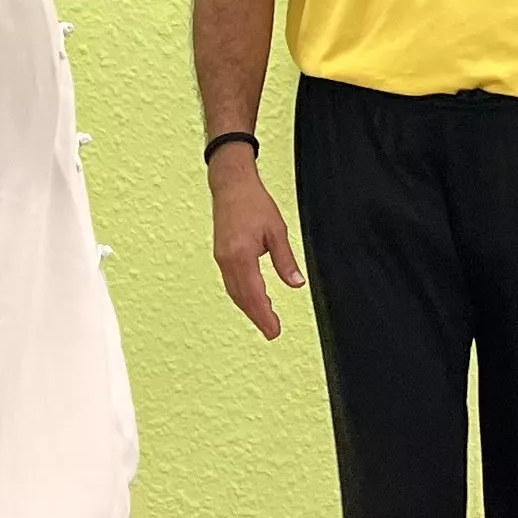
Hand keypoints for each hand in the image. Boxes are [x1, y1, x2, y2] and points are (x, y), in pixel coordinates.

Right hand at [210, 150, 303, 338]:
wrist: (231, 185)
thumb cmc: (254, 203)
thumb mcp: (277, 230)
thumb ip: (285, 260)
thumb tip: (296, 284)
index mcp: (241, 256)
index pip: (254, 294)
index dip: (264, 315)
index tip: (274, 330)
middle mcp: (228, 260)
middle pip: (242, 297)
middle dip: (257, 317)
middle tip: (272, 332)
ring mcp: (222, 258)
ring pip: (235, 291)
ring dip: (250, 308)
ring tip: (265, 320)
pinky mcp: (221, 255)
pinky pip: (231, 282)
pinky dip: (243, 295)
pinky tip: (253, 299)